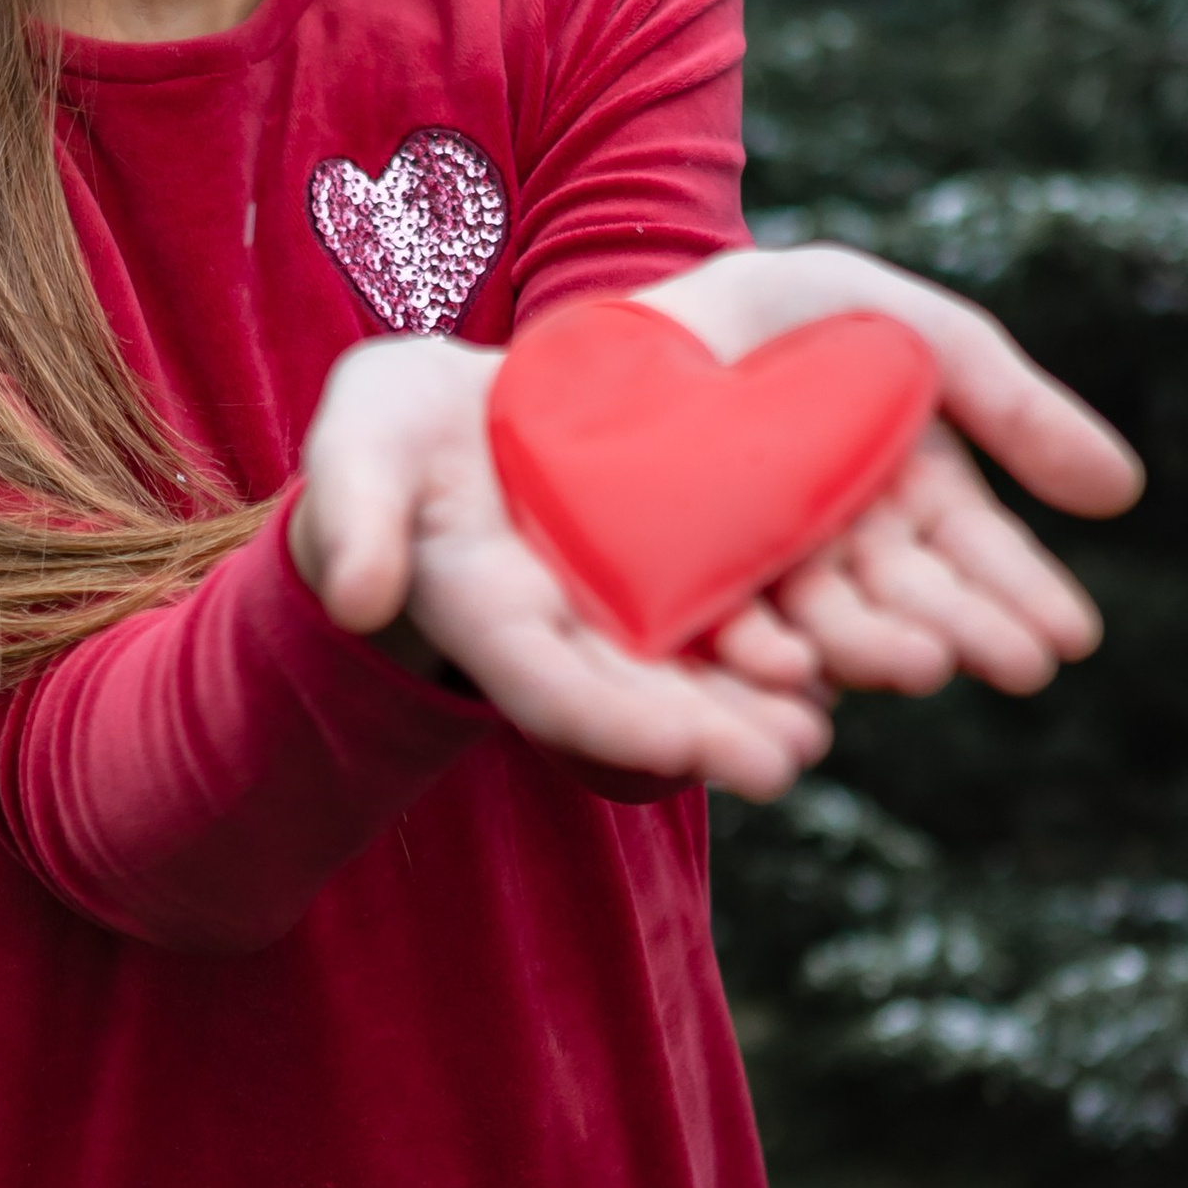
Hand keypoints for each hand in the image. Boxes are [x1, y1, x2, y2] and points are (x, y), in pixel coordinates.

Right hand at [291, 336, 836, 799]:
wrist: (445, 425)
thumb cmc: (393, 432)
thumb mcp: (361, 437)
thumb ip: (355, 507)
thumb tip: (355, 596)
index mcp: (481, 607)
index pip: (546, 683)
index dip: (612, 719)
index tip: (681, 749)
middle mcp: (555, 630)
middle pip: (635, 697)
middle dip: (707, 734)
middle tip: (787, 762)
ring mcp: (608, 614)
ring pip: (687, 675)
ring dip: (751, 708)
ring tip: (818, 730)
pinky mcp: (654, 581)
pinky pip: (718, 624)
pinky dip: (769, 650)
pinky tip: (832, 664)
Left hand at [637, 242, 1140, 695]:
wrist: (615, 323)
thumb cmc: (775, 315)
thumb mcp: (900, 326)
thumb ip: (1007, 401)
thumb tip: (1124, 495)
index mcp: (903, 498)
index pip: (974, 556)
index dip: (1022, 595)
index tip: (1071, 635)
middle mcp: (840, 554)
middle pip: (908, 601)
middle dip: (964, 630)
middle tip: (1017, 662)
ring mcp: (759, 583)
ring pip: (822, 627)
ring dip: (874, 652)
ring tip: (921, 665)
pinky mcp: (676, 605)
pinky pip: (719, 638)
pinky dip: (759, 659)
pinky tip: (794, 675)